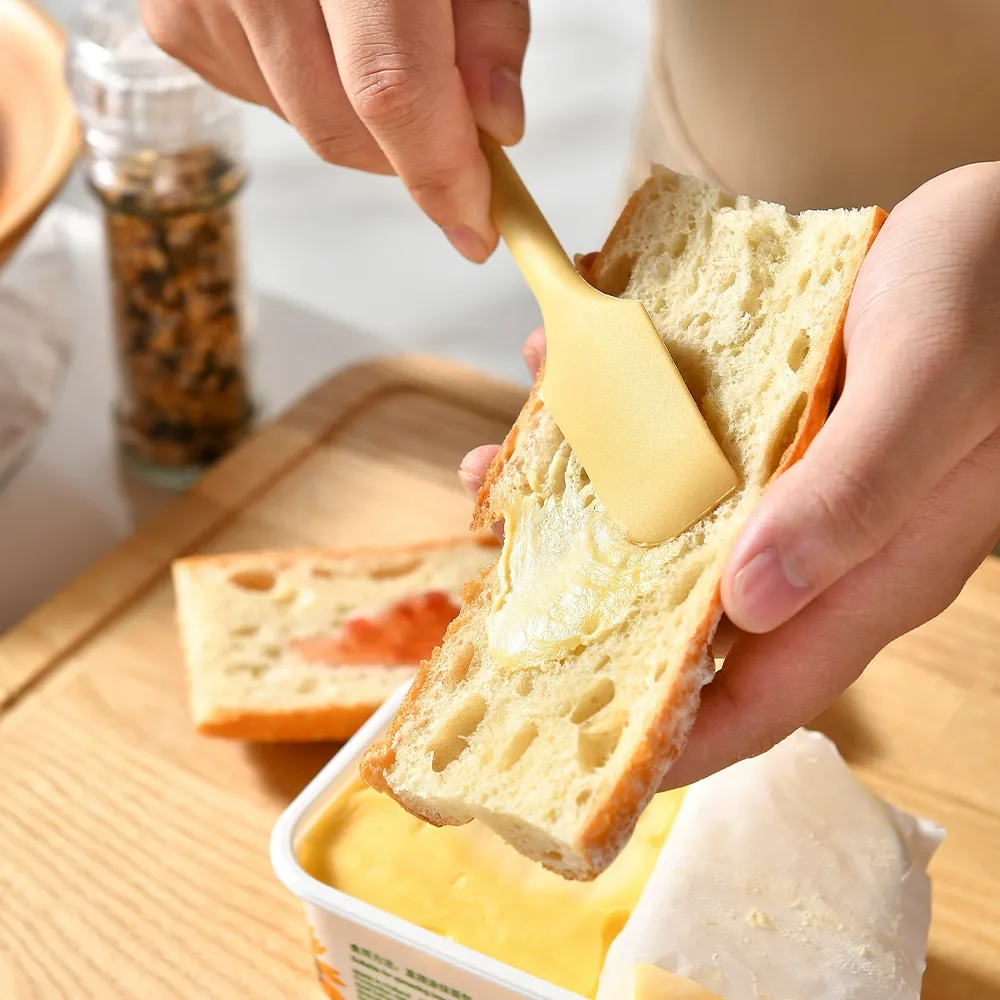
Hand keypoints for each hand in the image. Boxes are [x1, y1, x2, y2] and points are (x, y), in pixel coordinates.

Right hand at [139, 0, 529, 261]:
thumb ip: (489, 25)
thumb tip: (495, 128)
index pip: (389, 85)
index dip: (438, 169)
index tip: (476, 223)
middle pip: (341, 125)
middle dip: (408, 155)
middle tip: (451, 134)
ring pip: (304, 124)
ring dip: (362, 119)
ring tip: (374, 33)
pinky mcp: (174, 20)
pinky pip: (264, 101)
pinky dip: (311, 92)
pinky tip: (320, 29)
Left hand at [459, 162, 999, 785]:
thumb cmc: (991, 292)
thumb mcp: (930, 383)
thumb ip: (854, 495)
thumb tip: (749, 603)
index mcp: (867, 568)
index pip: (762, 696)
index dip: (674, 741)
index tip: (578, 757)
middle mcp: (820, 543)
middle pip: (689, 609)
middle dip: (590, 603)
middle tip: (499, 568)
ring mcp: (791, 484)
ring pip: (670, 519)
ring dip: (583, 493)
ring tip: (505, 455)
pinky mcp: (774, 425)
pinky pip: (679, 439)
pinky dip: (617, 413)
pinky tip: (570, 366)